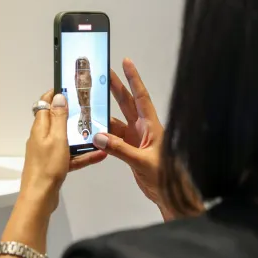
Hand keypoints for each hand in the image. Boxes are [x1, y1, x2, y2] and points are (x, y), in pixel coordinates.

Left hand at [20, 90, 104, 215]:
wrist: (40, 197)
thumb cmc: (48, 165)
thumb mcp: (57, 137)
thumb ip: (59, 117)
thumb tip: (58, 96)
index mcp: (40, 128)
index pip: (44, 104)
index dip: (55, 95)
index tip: (69, 89)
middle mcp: (42, 138)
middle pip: (56, 121)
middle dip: (71, 115)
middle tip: (89, 110)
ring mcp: (48, 152)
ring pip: (66, 139)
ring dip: (80, 136)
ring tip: (98, 132)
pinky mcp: (54, 165)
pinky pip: (70, 156)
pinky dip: (82, 155)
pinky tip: (99, 155)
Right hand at [92, 59, 166, 210]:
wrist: (168, 194)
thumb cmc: (164, 175)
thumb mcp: (141, 161)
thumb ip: (119, 149)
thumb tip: (98, 136)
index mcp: (150, 125)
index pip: (140, 96)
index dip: (134, 79)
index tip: (126, 62)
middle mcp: (142, 128)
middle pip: (126, 103)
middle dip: (115, 87)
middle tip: (102, 74)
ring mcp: (135, 139)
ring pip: (116, 121)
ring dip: (104, 114)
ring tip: (89, 102)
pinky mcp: (129, 149)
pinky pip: (113, 138)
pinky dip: (103, 134)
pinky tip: (92, 131)